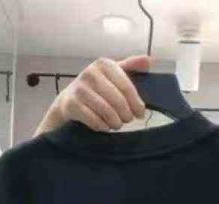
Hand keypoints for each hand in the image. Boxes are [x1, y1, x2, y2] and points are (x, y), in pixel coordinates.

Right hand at [34, 56, 150, 135]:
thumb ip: (130, 66)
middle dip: (126, 114)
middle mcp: (90, 73)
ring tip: (117, 124)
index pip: (127, 87)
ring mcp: (80, 89)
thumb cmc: (96, 87)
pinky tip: (105, 127)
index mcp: (104, 64)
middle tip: (128, 120)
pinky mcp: (72, 104)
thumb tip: (149, 61)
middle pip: (118, 100)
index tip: (141, 113)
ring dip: (115, 122)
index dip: (136, 103)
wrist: (68, 100)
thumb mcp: (112, 73)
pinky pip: (94, 120)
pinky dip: (102, 126)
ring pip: (106, 111)